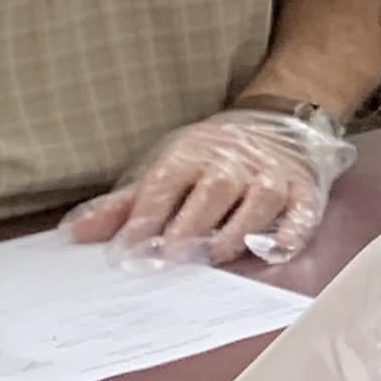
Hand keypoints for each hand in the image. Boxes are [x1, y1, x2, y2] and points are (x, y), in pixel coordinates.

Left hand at [73, 109, 346, 266]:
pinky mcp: (304, 190)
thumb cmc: (210, 159)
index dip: (148, 212)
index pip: (168, 181)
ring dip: (240, 226)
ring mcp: (272, 175)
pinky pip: (303, 209)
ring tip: (219, 253)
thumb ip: (125, 206)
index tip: (130, 245)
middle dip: (194, 222)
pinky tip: (278, 248)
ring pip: (260, 198)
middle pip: (215, 188)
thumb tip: (76, 235)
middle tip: (173, 255)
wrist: (276, 124)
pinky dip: (294, 228)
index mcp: (193, 154)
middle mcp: (234, 162)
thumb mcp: (166, 169)